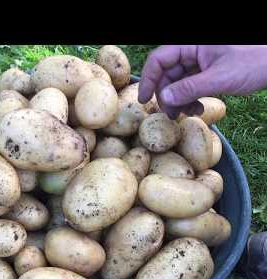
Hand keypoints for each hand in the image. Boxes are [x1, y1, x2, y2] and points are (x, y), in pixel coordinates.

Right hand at [138, 45, 266, 118]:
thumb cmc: (256, 62)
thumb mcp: (220, 78)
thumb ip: (189, 88)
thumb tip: (163, 99)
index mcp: (192, 44)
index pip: (159, 59)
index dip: (149, 79)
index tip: (143, 100)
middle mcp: (193, 50)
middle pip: (167, 73)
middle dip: (167, 95)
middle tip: (171, 115)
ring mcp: (201, 61)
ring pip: (178, 82)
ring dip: (179, 100)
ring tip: (188, 113)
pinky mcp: (208, 71)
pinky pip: (190, 86)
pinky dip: (191, 99)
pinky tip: (198, 108)